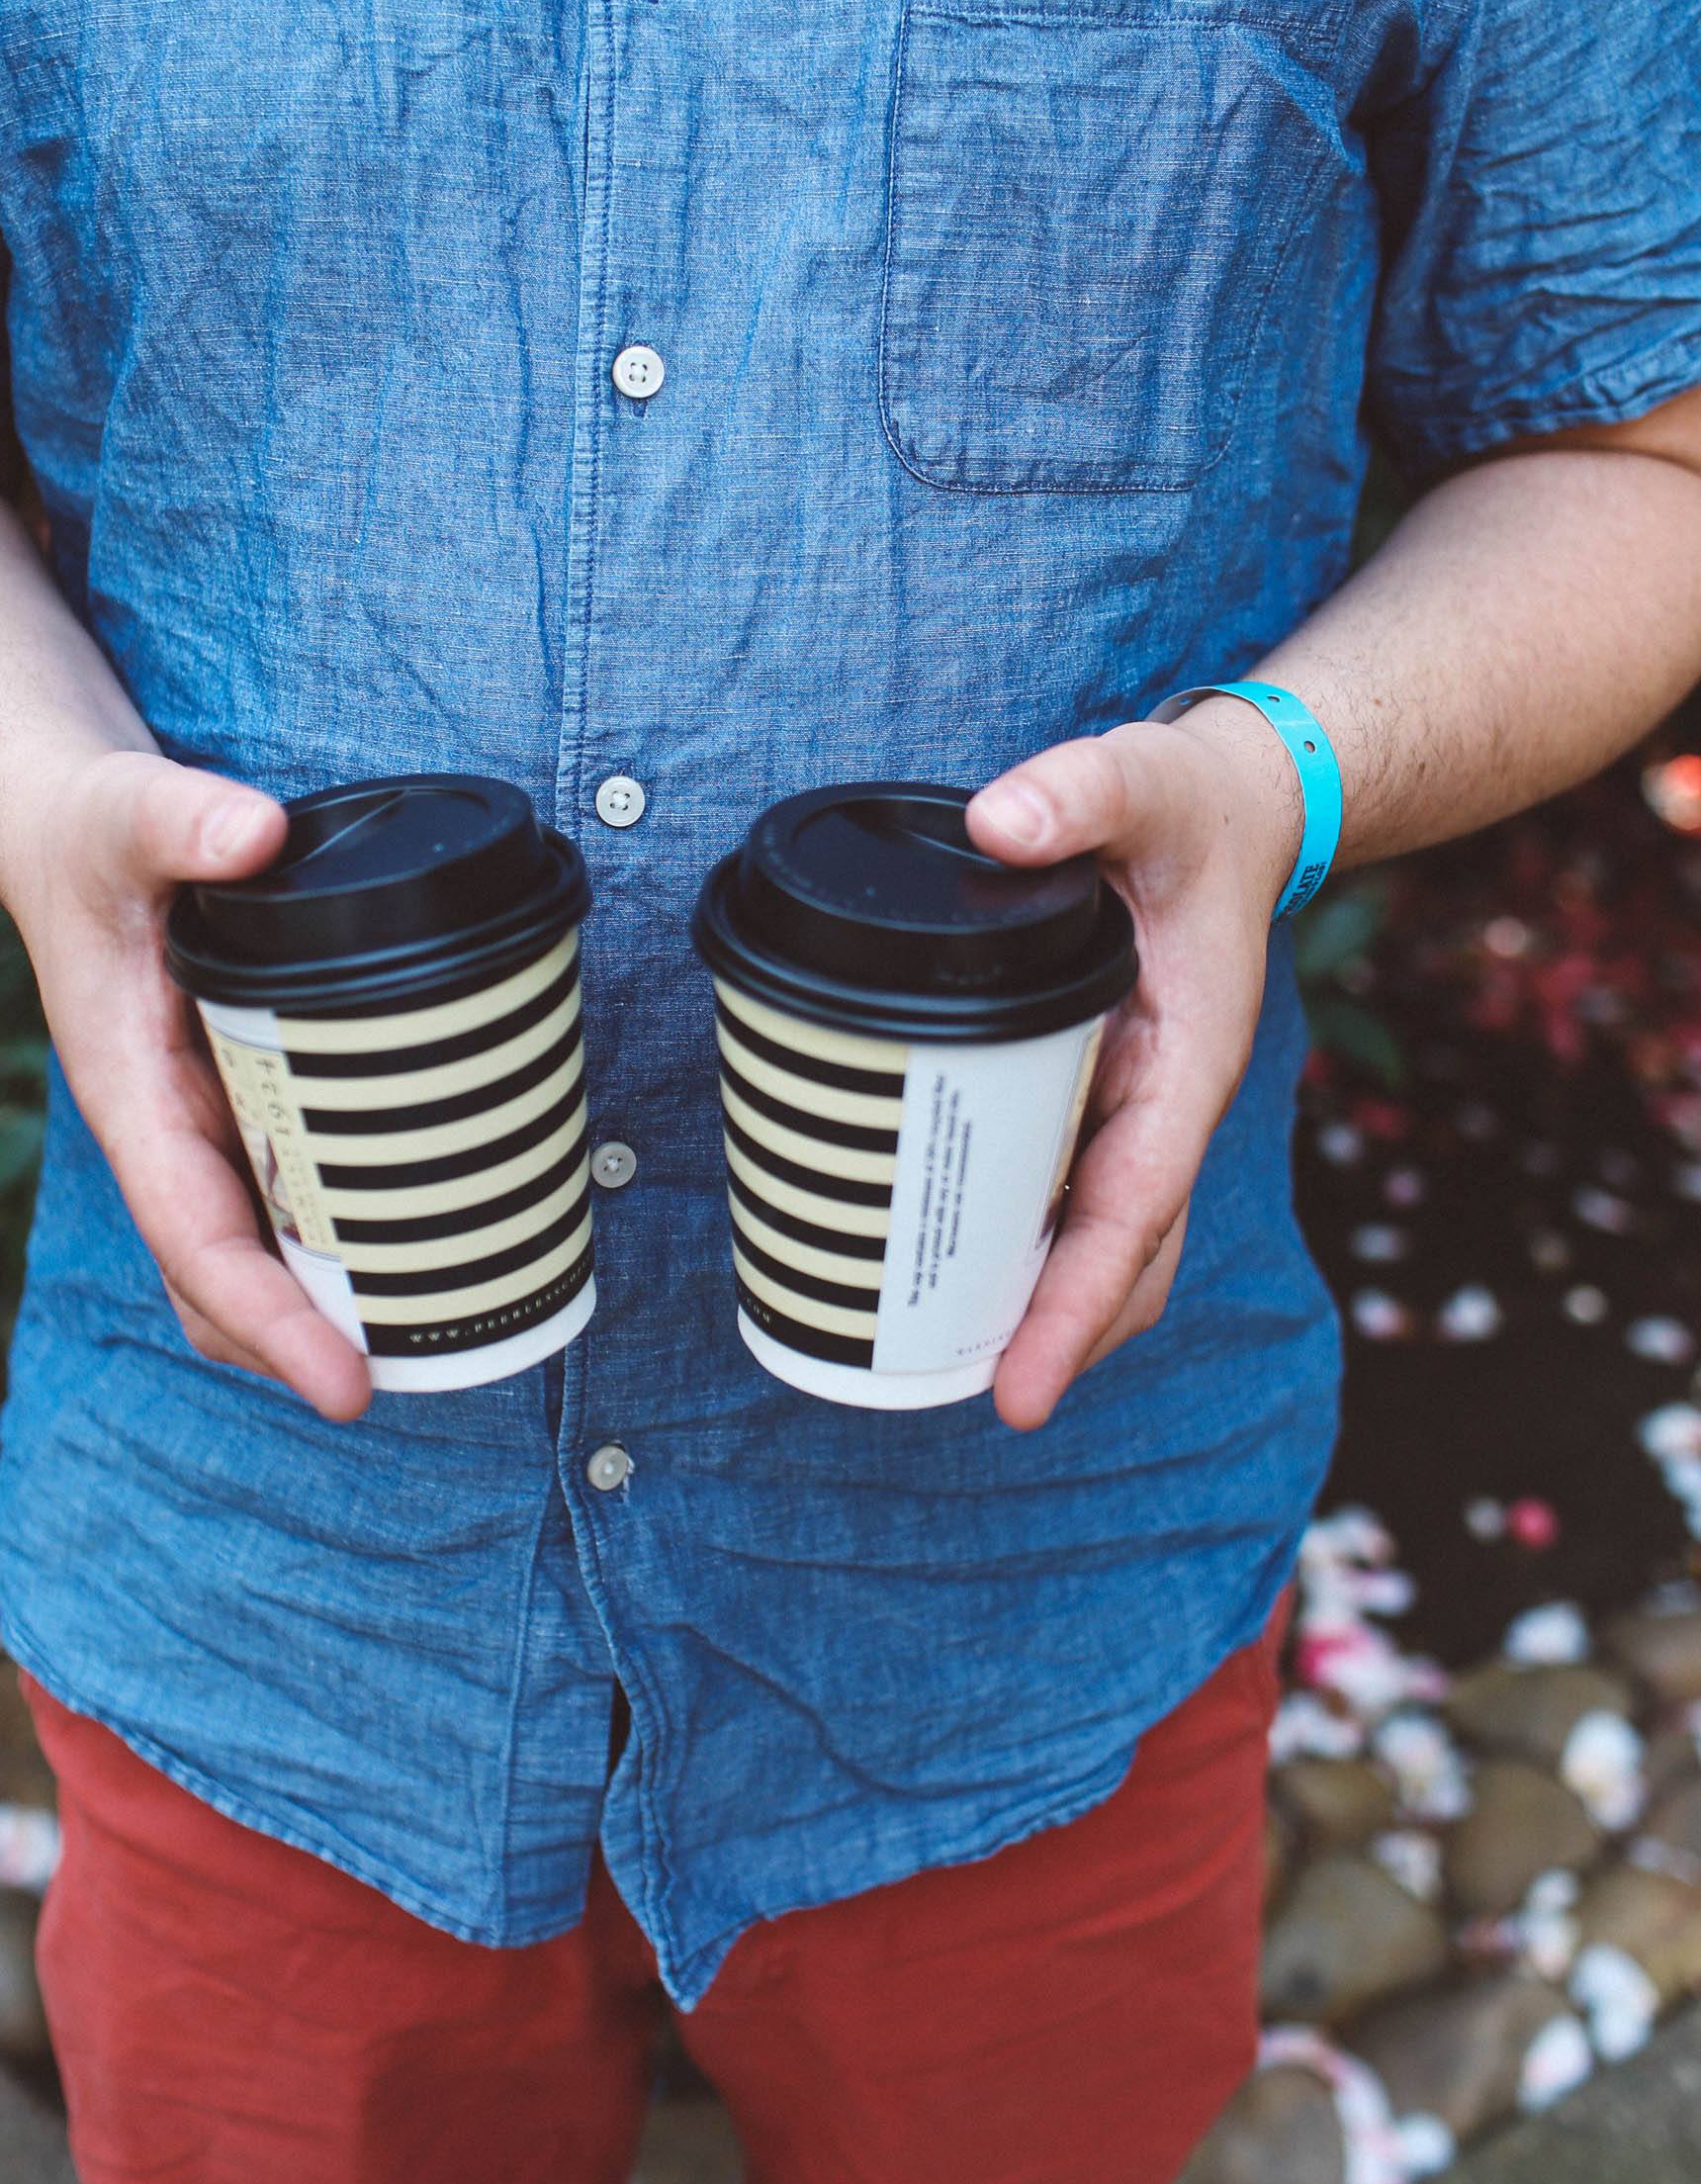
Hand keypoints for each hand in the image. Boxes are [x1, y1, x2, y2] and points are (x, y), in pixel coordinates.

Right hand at [3, 749, 373, 1420]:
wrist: (64, 825)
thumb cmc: (84, 835)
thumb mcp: (121, 814)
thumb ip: (176, 820)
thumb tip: (254, 834)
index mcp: (134, 1102)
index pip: (199, 1245)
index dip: (271, 1323)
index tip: (347, 1388)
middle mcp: (172, 1133)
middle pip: (233, 1281)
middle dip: (310, 1344)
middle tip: (425, 1373)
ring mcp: (211, 1122)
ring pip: (267, 1248)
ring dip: (336, 1301)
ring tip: (448, 1332)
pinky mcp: (248, 1095)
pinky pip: (298, 1186)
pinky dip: (354, 1224)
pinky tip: (433, 1228)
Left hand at [967, 704, 1303, 1433]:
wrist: (1235, 807)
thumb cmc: (1189, 809)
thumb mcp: (1142, 781)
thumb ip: (1078, 792)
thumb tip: (999, 824)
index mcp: (1186, 1063)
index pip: (1131, 1210)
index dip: (1075, 1305)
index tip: (1022, 1392)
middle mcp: (1165, 1105)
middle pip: (1123, 1259)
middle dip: (1058, 1339)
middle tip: (972, 1402)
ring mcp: (1135, 1107)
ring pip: (1100, 1239)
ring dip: (1040, 1305)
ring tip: (947, 1364)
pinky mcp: (1103, 1093)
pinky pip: (1070, 1191)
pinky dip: (1026, 1241)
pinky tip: (953, 1259)